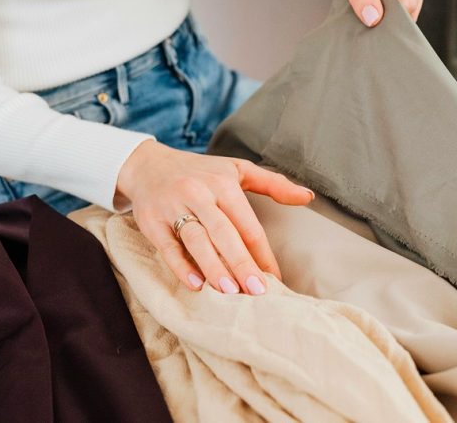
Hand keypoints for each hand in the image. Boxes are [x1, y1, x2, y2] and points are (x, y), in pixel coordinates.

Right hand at [115, 140, 314, 294]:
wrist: (148, 165)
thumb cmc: (200, 172)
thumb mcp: (237, 170)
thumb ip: (273, 184)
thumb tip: (308, 197)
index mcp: (223, 184)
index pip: (247, 223)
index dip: (262, 252)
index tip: (274, 278)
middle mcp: (199, 194)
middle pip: (224, 232)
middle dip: (242, 263)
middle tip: (257, 291)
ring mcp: (173, 207)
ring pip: (196, 239)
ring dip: (213, 266)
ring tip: (229, 291)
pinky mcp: (151, 221)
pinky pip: (167, 246)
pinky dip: (180, 265)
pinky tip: (195, 284)